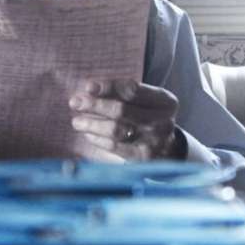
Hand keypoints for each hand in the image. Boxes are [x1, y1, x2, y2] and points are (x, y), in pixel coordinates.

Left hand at [69, 79, 185, 160]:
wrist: (169, 150)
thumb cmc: (149, 118)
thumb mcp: (146, 102)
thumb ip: (123, 93)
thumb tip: (89, 89)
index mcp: (164, 101)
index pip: (133, 90)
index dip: (109, 87)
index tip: (88, 86)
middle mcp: (162, 121)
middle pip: (122, 110)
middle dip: (95, 105)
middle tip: (75, 102)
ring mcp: (153, 141)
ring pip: (116, 130)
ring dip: (92, 124)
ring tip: (76, 121)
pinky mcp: (142, 158)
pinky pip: (114, 146)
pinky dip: (97, 139)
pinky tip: (88, 134)